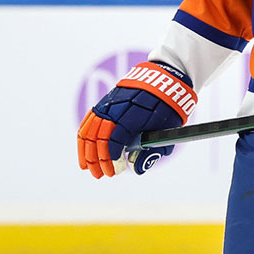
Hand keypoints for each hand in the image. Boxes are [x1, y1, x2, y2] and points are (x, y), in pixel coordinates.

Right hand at [77, 61, 195, 176]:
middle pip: (99, 136)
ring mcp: (110, 102)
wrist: (167, 78)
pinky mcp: (106, 100)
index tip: (114, 171)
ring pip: (90, 128)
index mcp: (134, 115)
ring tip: (87, 166)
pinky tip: (84, 148)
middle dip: (96, 159)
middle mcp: (117, 107)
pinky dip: (85, 134)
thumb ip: (152, 151)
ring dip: (86, 149)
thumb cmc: (169, 107)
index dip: (111, 158)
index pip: (114, 140)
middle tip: (99, 175)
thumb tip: (136, 170)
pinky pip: (90, 118)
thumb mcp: (168, 131)